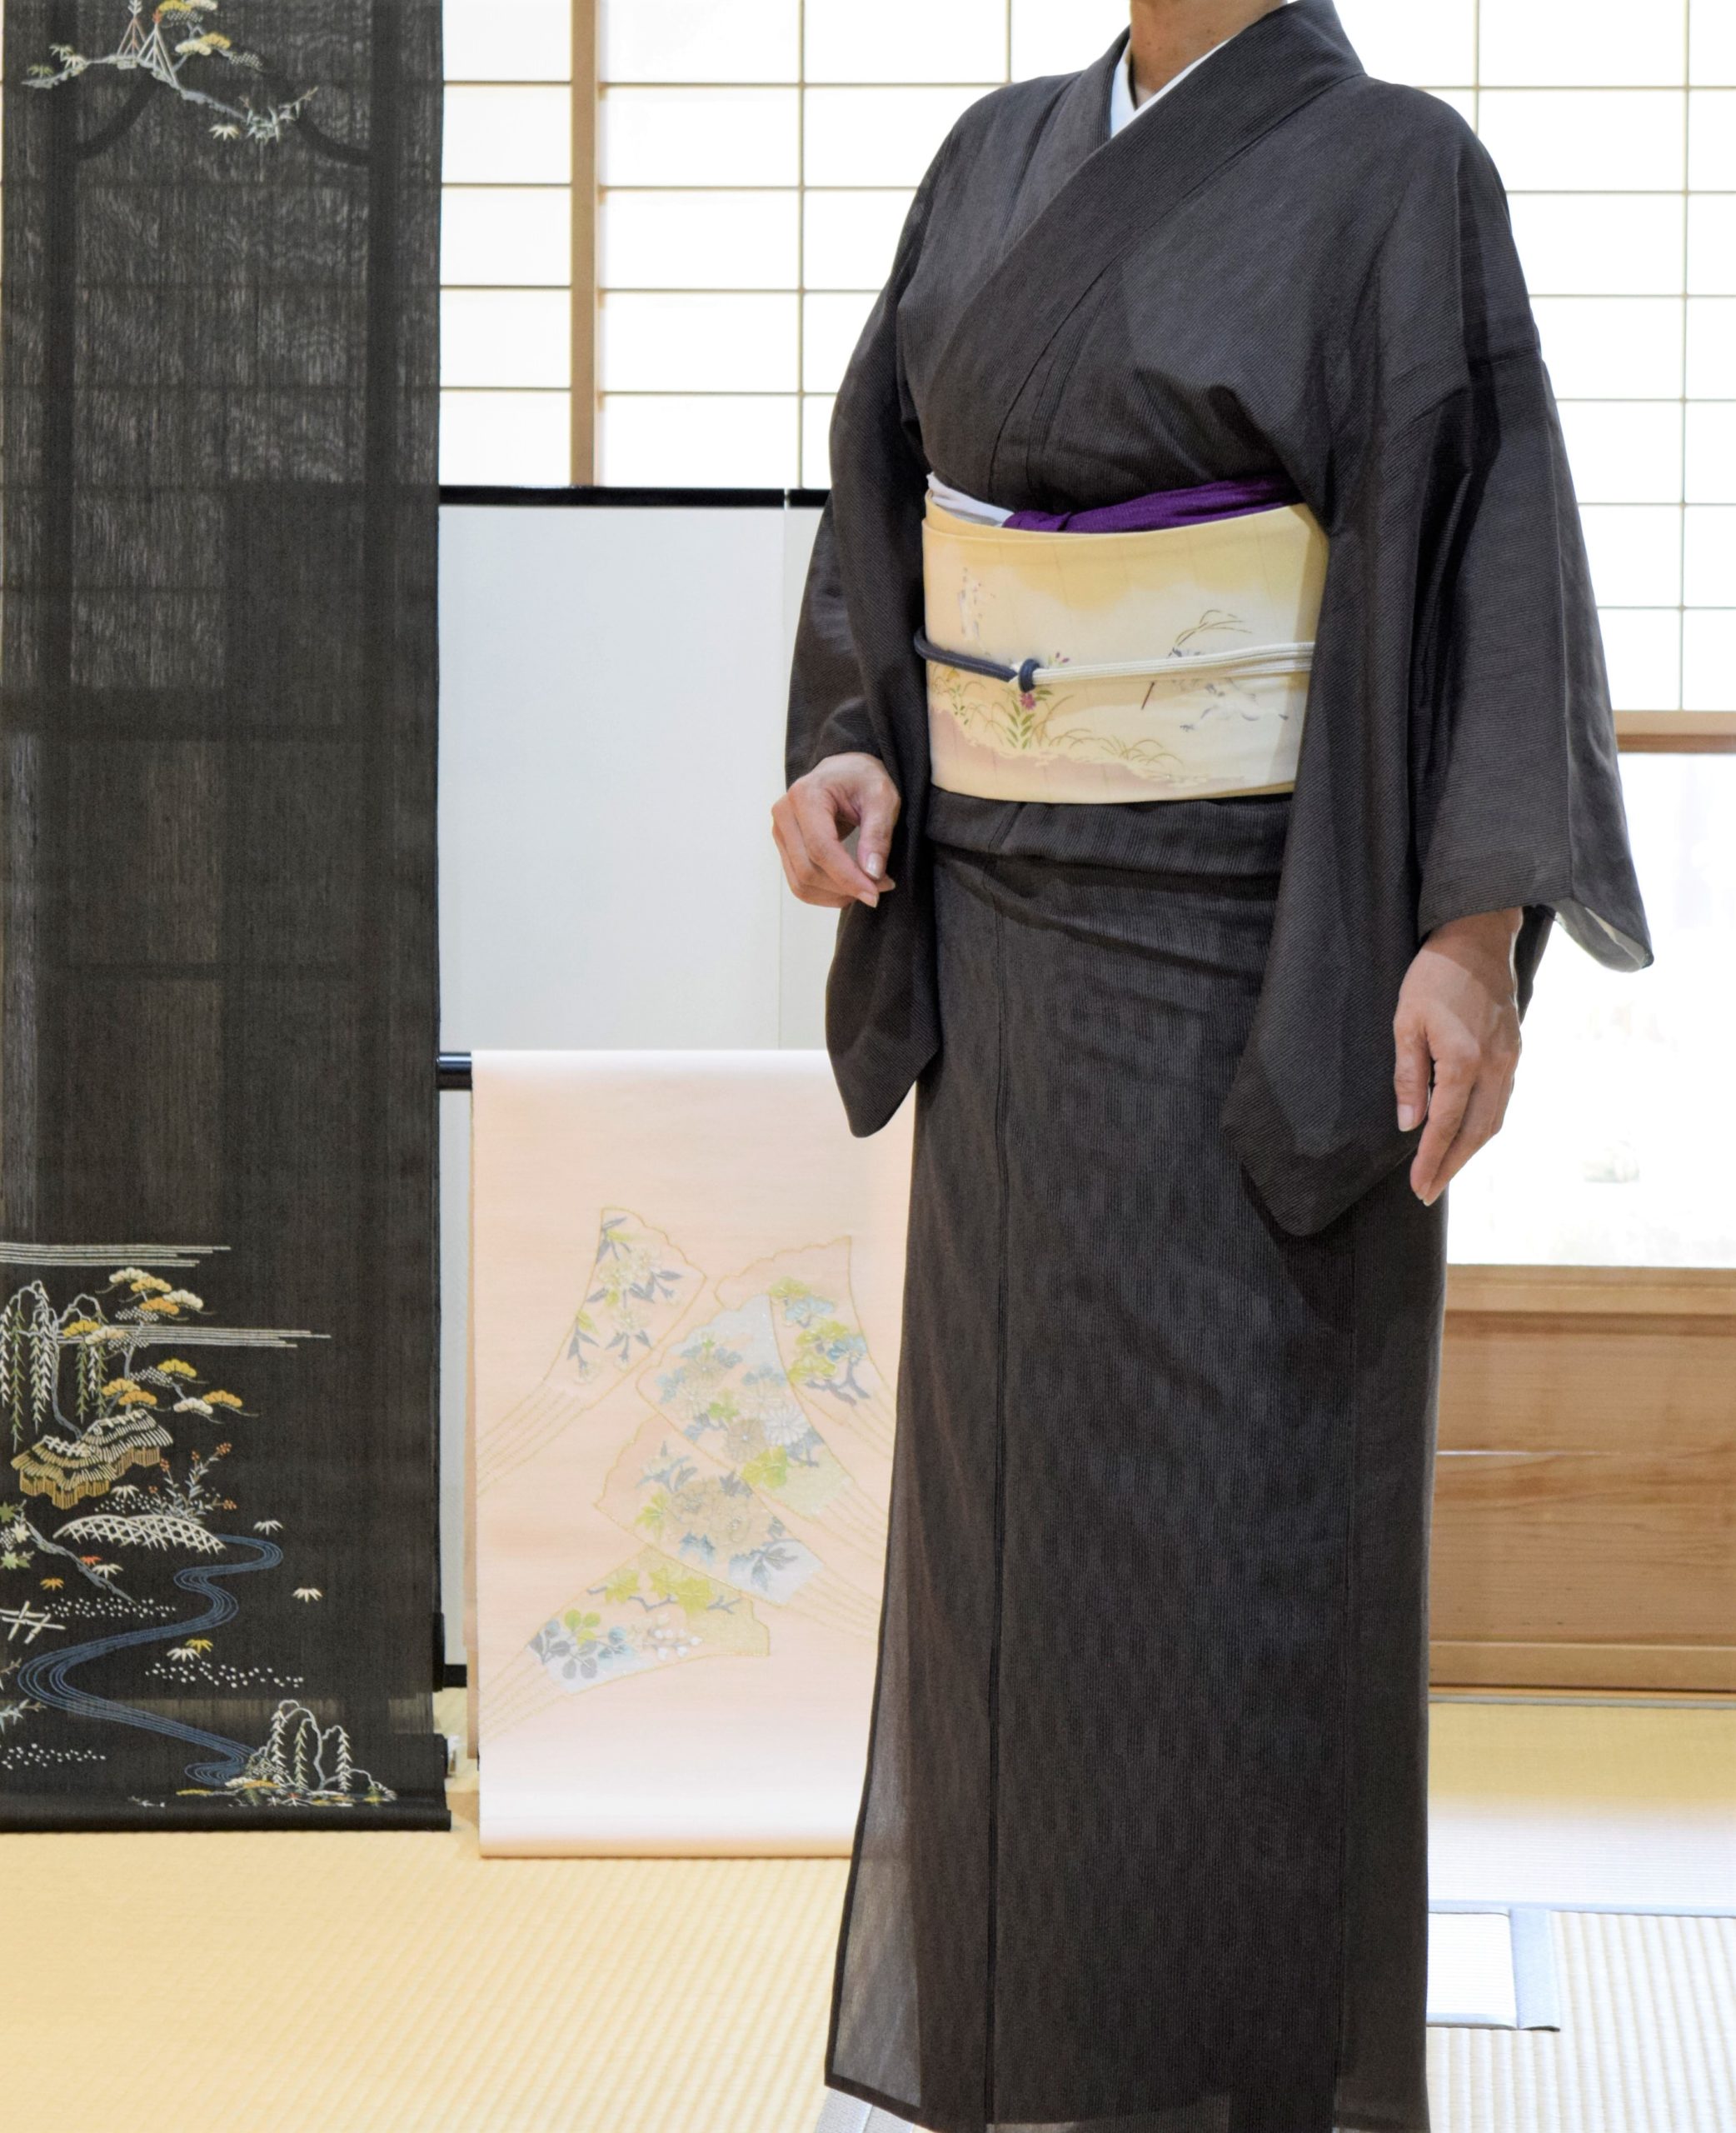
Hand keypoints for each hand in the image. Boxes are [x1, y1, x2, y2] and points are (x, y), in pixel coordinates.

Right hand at [771, 752, 901, 909]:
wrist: (846, 771)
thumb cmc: (864, 779)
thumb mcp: (882, 798)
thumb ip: (878, 834)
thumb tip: (872, 873)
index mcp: (805, 795)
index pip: (821, 848)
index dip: (848, 877)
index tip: (875, 894)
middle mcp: (784, 814)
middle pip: (808, 870)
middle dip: (845, 887)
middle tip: (880, 887)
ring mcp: (780, 832)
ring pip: (801, 882)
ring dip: (835, 895)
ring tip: (867, 887)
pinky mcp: (785, 847)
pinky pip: (799, 883)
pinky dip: (825, 894)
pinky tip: (849, 888)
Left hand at [1393, 907, 1523, 1205]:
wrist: (1479, 938)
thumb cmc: (1434, 976)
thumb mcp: (1406, 1022)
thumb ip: (1408, 1075)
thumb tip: (1408, 1123)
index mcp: (1463, 1060)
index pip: (1445, 1125)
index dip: (1431, 1159)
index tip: (1418, 1186)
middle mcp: (1494, 1066)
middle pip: (1477, 1133)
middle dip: (1453, 1166)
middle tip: (1428, 1191)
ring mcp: (1510, 1059)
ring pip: (1495, 1120)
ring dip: (1471, 1150)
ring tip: (1446, 1171)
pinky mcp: (1516, 1050)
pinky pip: (1503, 1100)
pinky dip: (1485, 1125)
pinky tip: (1468, 1134)